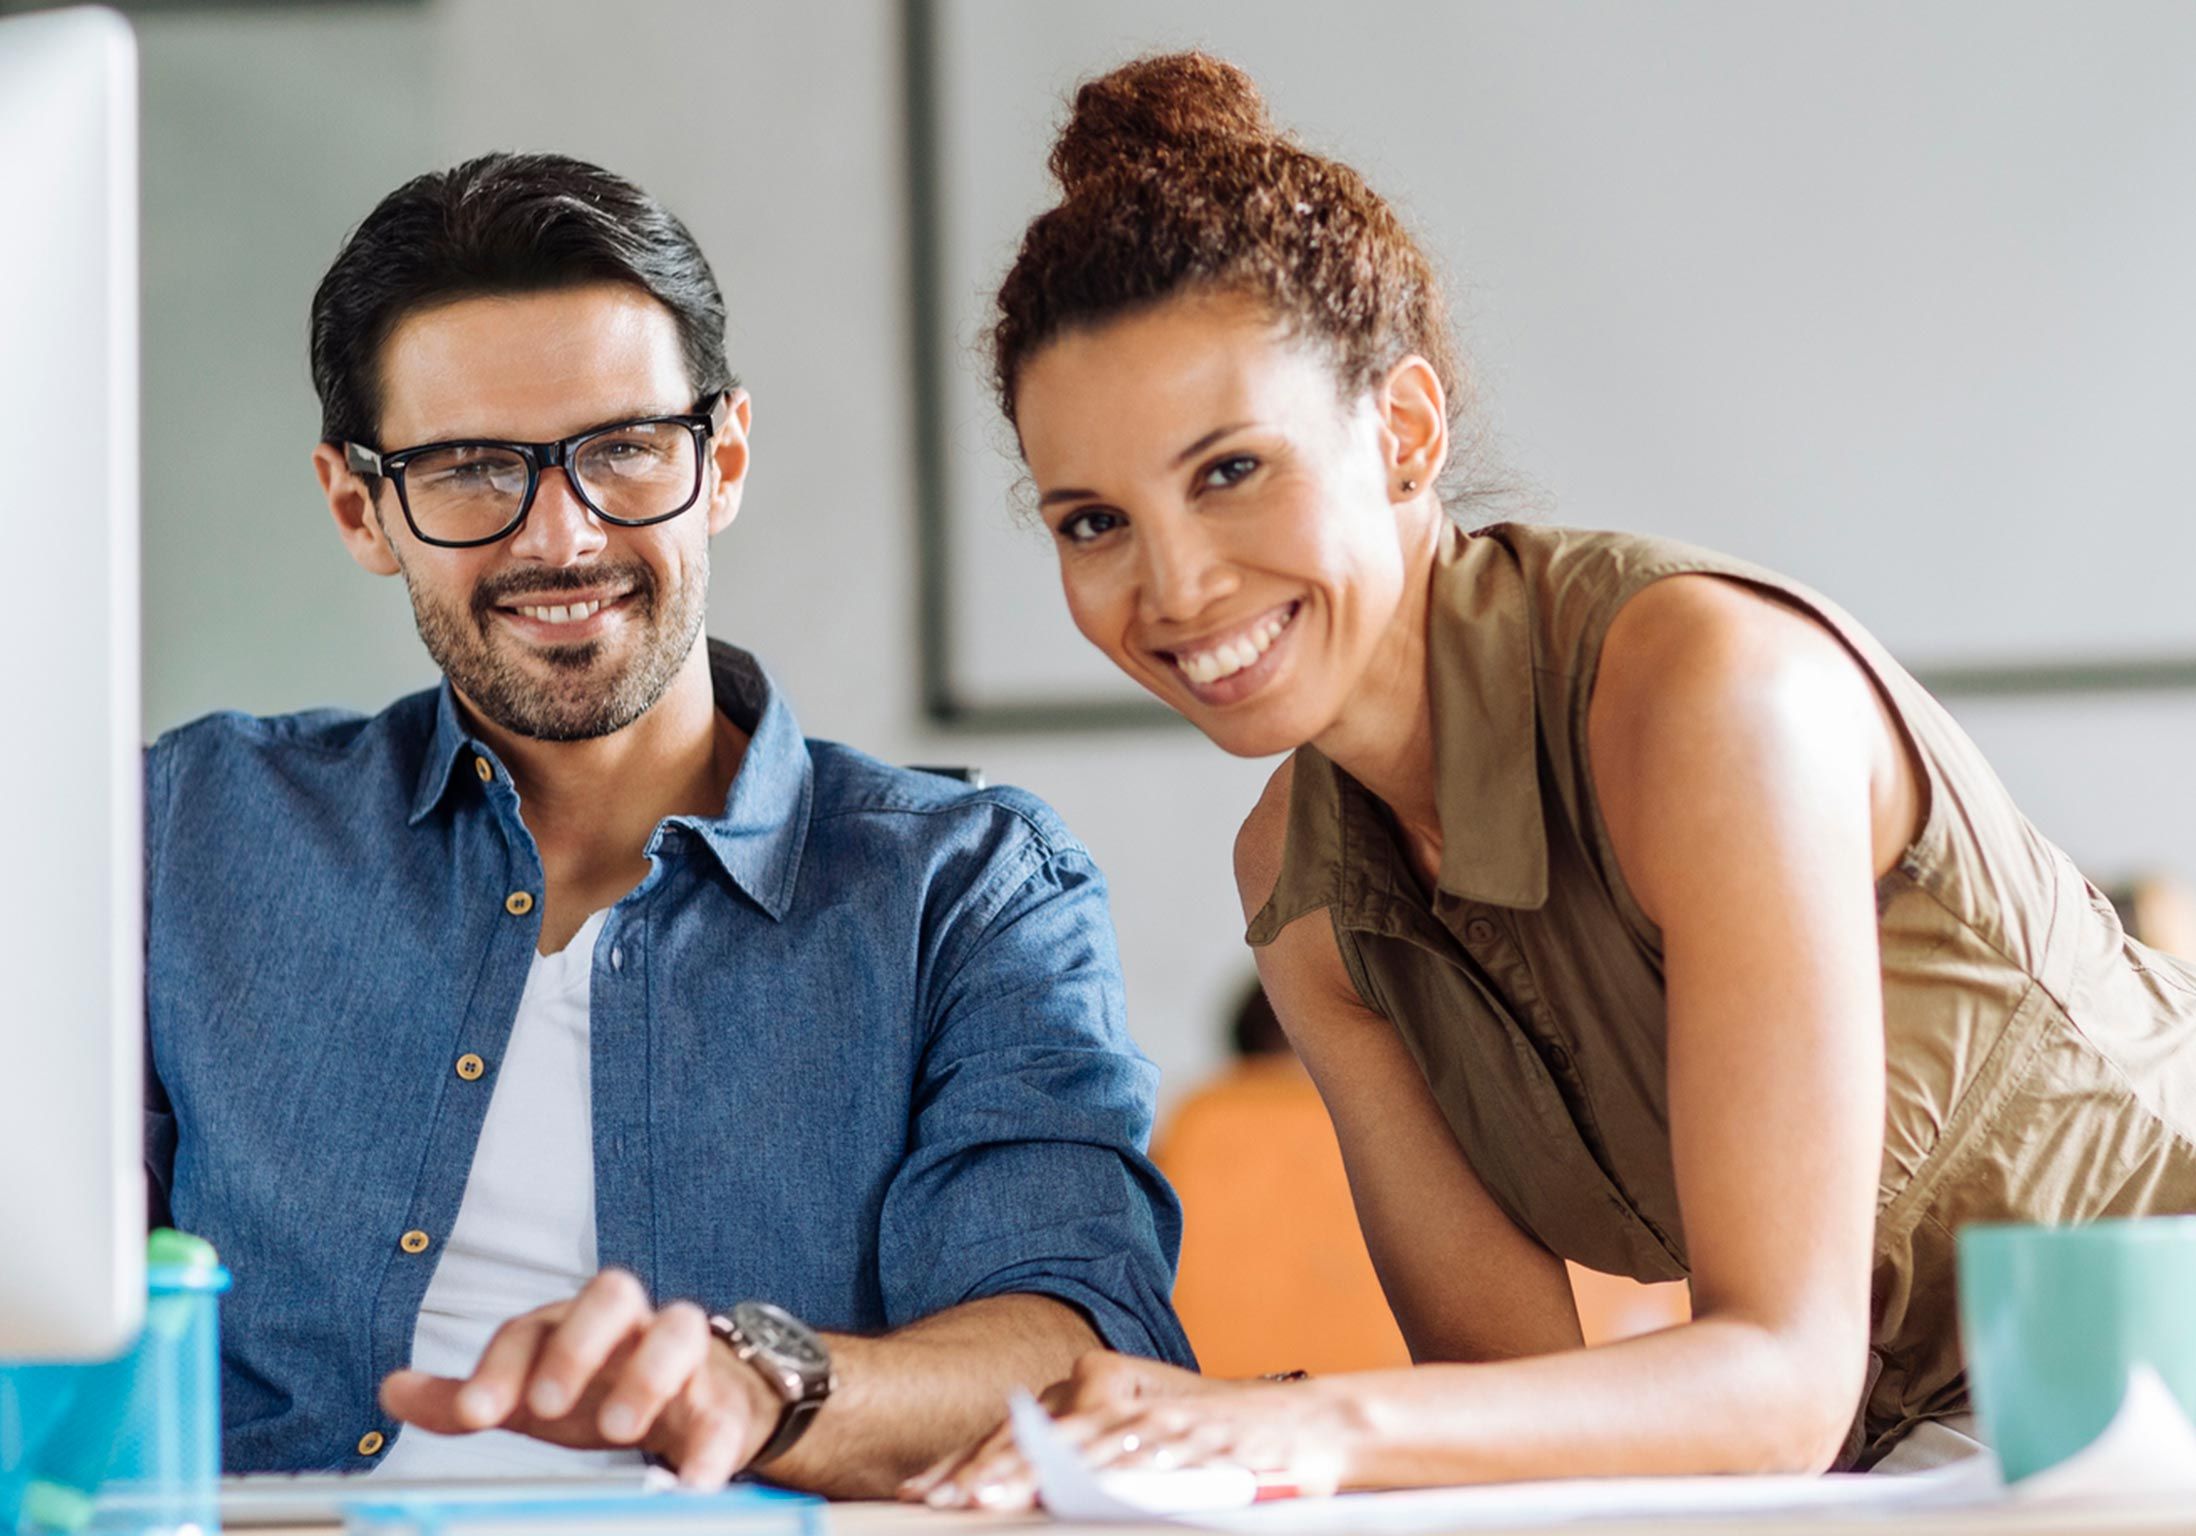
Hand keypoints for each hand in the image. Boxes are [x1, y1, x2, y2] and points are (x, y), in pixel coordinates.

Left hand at [379, 1269, 781, 1486]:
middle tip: (547, 1407)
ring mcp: (684, 1356)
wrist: (699, 1399)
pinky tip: (693, 1482)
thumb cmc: (603, 1390)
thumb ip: (470, 1397)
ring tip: (622, 1431)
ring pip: (679, 1329)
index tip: (477, 1415)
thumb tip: (391, 1390)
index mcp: (574, 1324)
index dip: (502, 1366)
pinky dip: (713, 1444)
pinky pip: (725, 1410)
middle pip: (611, 1295)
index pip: (533, 1326)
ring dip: (649, 1374)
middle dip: (578, 1346)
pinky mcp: (724, 1399)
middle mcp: (630, 1326)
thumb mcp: (533, 1395)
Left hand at [901, 1351, 1349, 1511]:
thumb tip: (1000, 1496)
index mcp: (1087, 1390)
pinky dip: (1100, 1472)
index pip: (1011, 1429)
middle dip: (981, 1472)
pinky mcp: (1181, 1424)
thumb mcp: (1131, 1449)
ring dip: (1027, 1475)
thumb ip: (1078, 1461)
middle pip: (1029, 1431)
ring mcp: (1143, 1404)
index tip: (922, 1494)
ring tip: (986, 1502)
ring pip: (1071, 1442)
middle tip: (937, 1502)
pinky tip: (1074, 1491)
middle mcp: (1107, 1387)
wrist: (1300, 1428)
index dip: (965, 1463)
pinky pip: (1131, 1450)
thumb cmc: (1206, 1447)